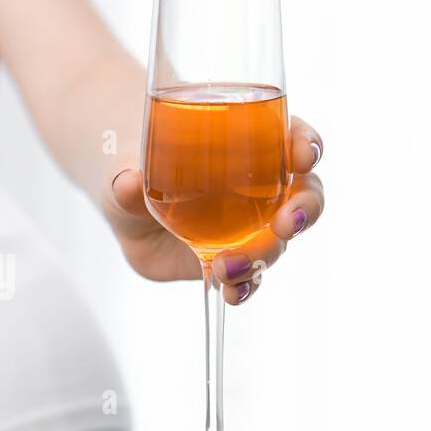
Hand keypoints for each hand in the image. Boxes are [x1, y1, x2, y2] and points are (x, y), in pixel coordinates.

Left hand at [102, 116, 324, 303]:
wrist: (126, 209)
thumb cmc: (135, 170)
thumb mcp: (125, 170)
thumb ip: (126, 178)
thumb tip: (126, 182)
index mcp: (250, 141)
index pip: (293, 136)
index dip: (306, 143)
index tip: (303, 155)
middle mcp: (263, 183)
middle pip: (305, 191)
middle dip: (303, 208)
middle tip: (283, 224)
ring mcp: (253, 224)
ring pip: (281, 238)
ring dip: (267, 254)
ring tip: (231, 267)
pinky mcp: (236, 256)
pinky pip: (252, 273)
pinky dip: (246, 285)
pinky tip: (232, 293)